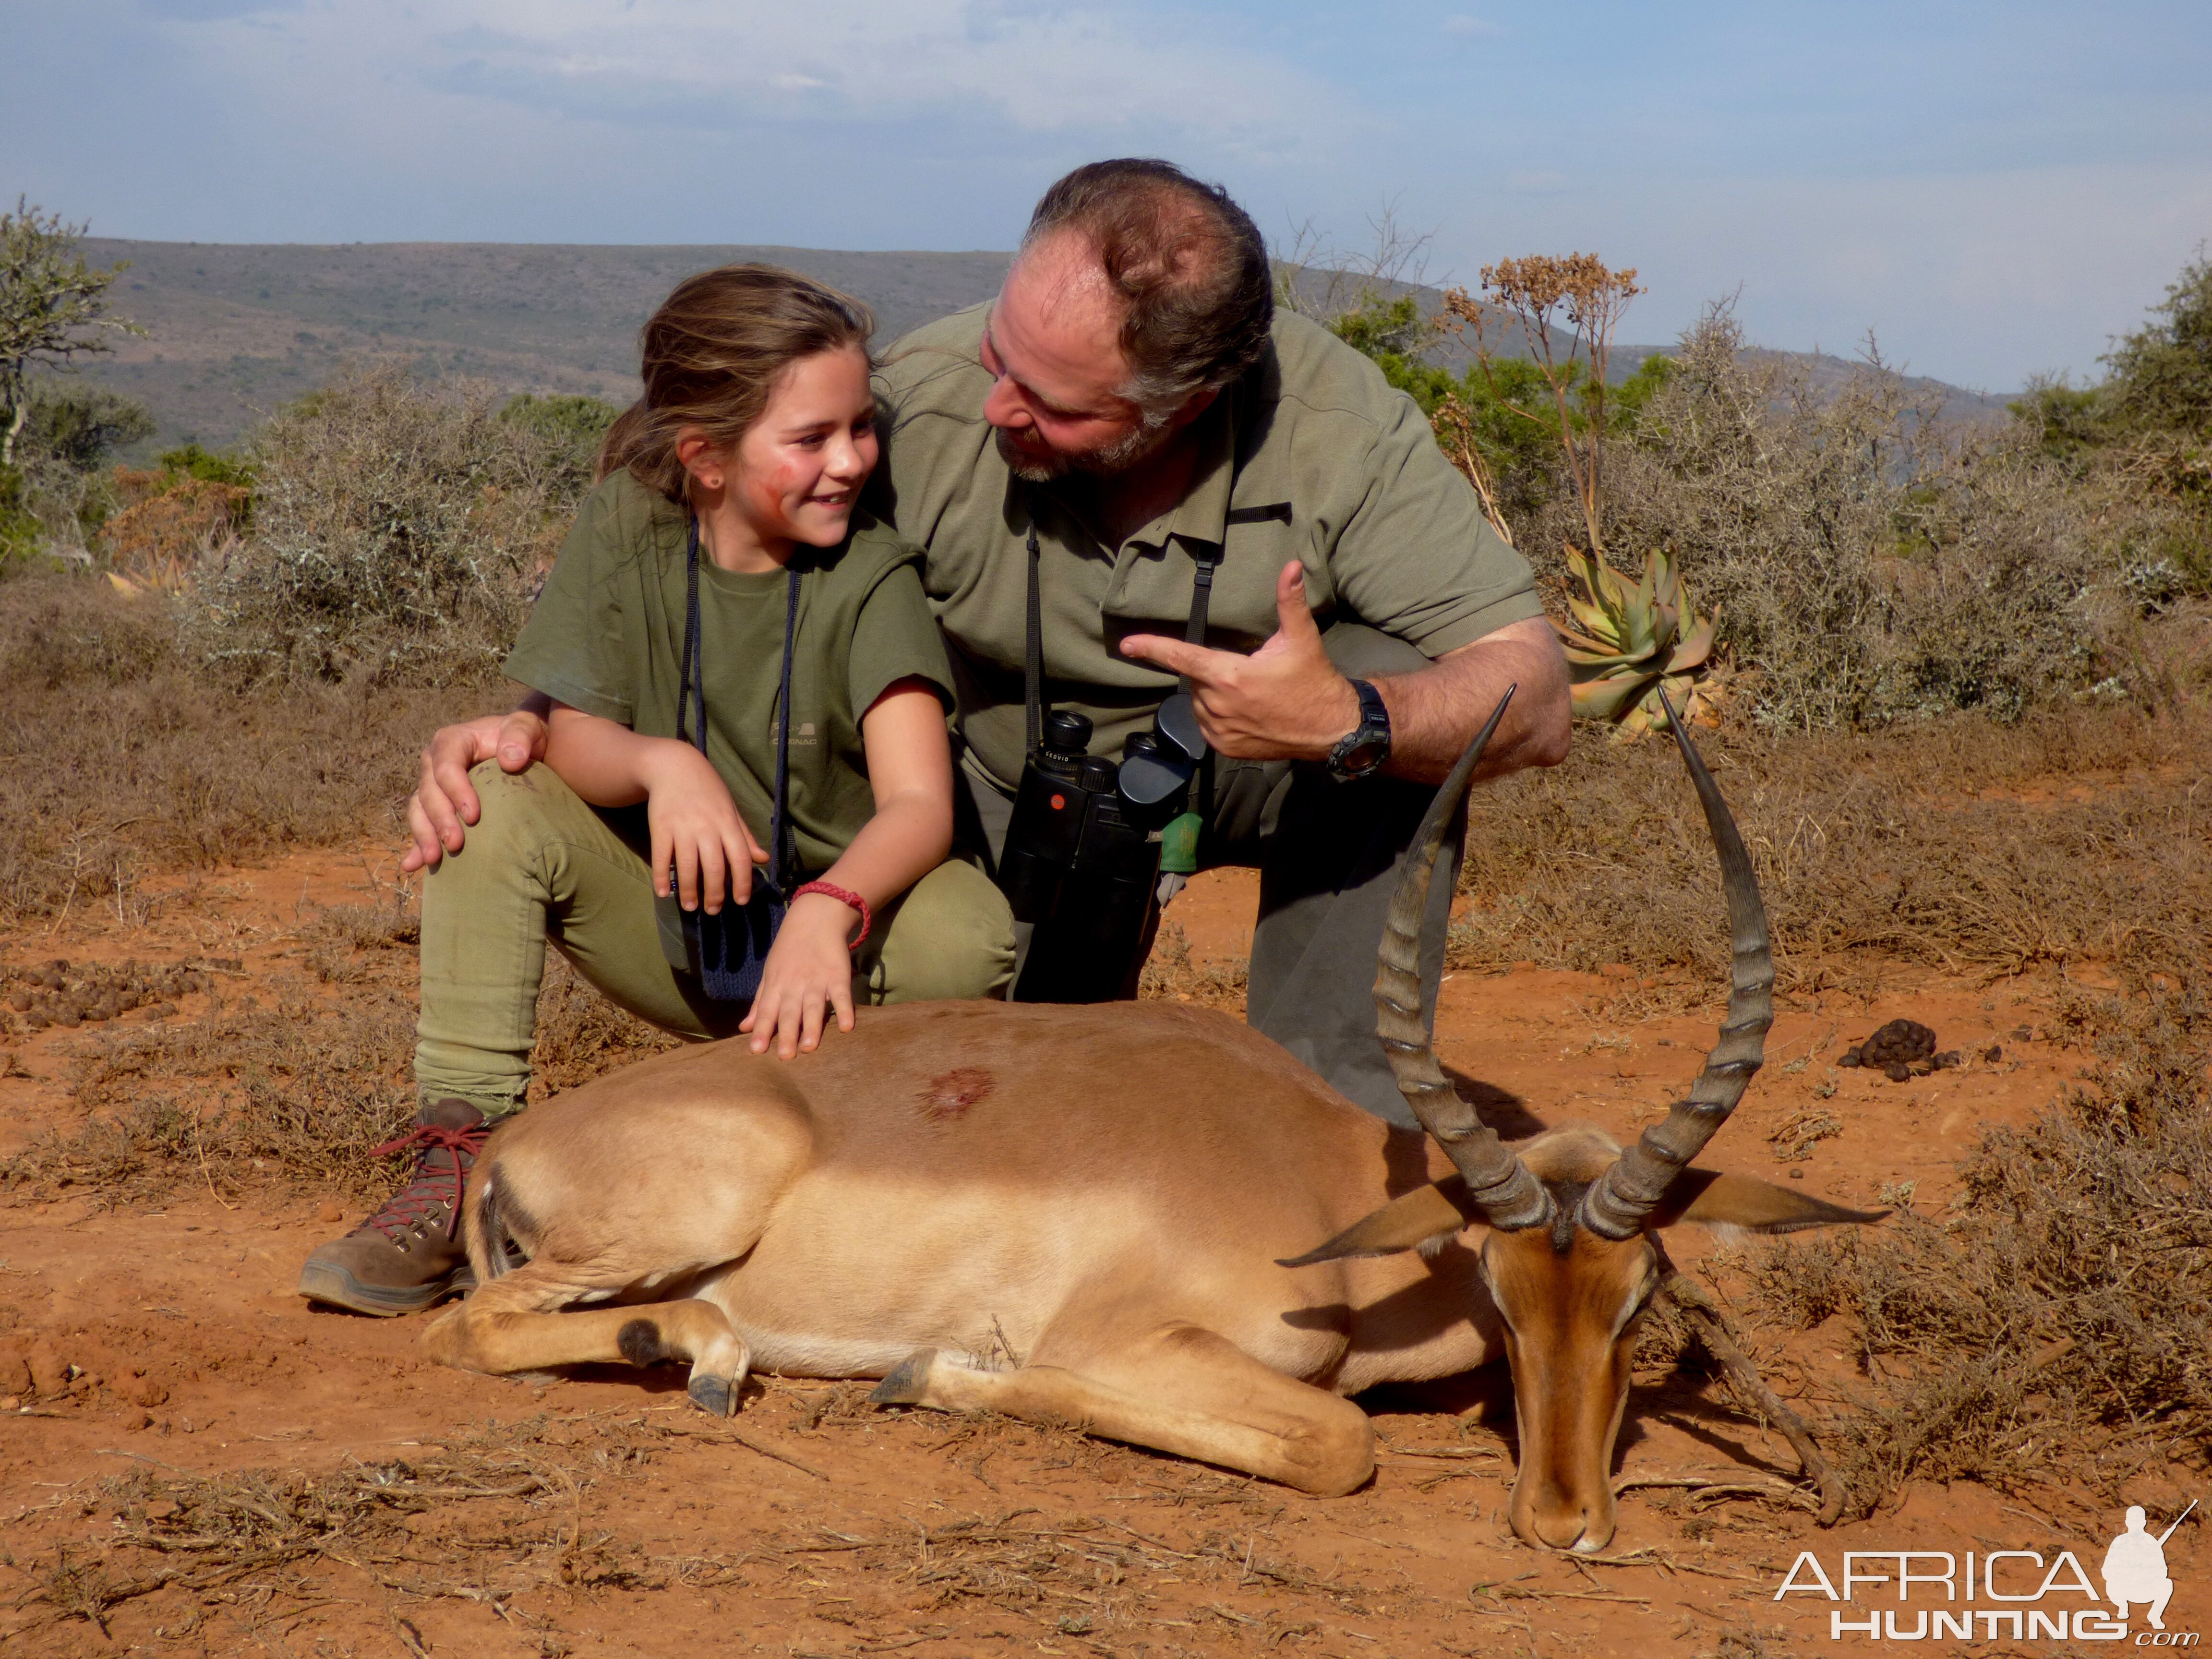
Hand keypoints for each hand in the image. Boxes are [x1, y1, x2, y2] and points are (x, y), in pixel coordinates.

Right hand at [401, 703, 549, 872]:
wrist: (523, 750)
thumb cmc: (524, 738)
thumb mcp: (527, 727)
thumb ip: (520, 736)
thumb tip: (510, 759)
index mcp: (452, 742)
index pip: (446, 767)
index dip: (456, 791)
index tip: (474, 816)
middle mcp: (434, 763)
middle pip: (429, 792)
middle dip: (440, 820)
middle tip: (455, 844)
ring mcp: (432, 785)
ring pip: (419, 810)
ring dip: (424, 835)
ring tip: (434, 859)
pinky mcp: (436, 805)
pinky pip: (422, 824)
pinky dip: (417, 844)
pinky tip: (414, 865)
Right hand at [639, 742, 768, 912]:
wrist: (674, 766)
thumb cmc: (707, 790)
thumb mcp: (730, 809)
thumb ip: (745, 836)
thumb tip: (763, 859)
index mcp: (727, 823)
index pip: (740, 858)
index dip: (743, 882)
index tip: (741, 901)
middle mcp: (707, 827)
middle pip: (714, 867)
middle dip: (715, 893)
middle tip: (713, 910)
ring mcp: (682, 827)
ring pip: (688, 866)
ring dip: (689, 891)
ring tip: (690, 906)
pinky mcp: (660, 827)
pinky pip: (662, 857)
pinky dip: (662, 877)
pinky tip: (662, 893)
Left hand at [740, 893, 860, 1057]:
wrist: (815, 919)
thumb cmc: (789, 951)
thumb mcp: (770, 975)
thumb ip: (759, 1003)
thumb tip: (744, 1029)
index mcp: (776, 986)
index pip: (766, 1011)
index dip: (762, 1030)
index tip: (756, 1051)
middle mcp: (795, 985)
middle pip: (790, 1012)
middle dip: (786, 1034)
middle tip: (785, 1057)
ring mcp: (817, 980)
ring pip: (814, 1006)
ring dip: (812, 1027)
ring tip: (809, 1047)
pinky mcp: (838, 975)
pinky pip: (841, 995)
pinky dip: (844, 1010)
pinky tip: (847, 1027)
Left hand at [1119, 561, 1361, 761]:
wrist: (1331, 729)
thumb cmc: (1313, 681)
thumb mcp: (1301, 639)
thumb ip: (1289, 601)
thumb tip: (1292, 565)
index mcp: (1229, 675)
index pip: (1181, 657)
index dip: (1151, 648)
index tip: (1127, 645)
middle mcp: (1218, 705)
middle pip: (1196, 679)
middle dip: (1214, 672)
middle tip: (1248, 673)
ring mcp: (1219, 730)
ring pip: (1199, 702)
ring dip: (1215, 694)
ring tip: (1250, 694)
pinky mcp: (1224, 748)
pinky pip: (1207, 725)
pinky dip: (1218, 716)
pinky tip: (1245, 712)